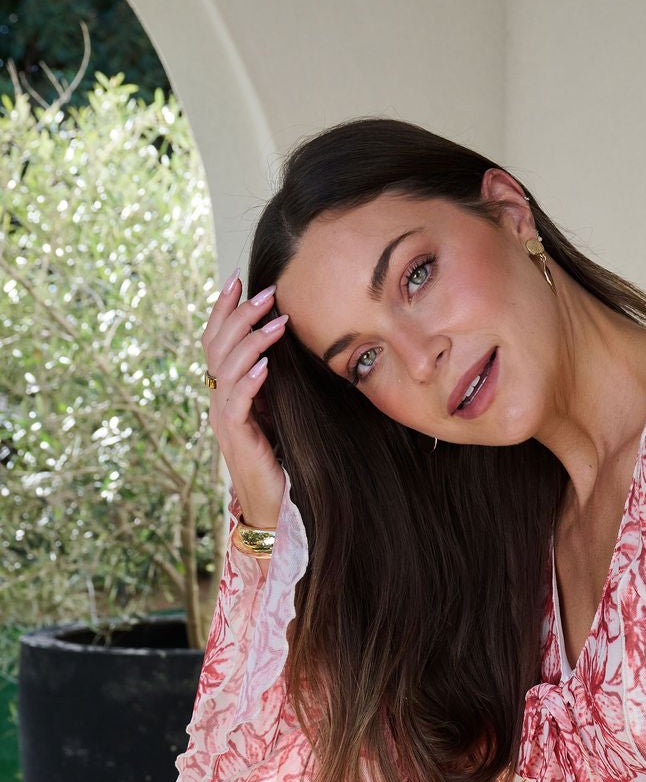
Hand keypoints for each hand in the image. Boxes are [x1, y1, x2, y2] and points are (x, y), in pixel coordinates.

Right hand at [201, 272, 289, 527]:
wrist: (273, 502)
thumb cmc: (281, 455)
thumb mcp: (279, 409)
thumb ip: (276, 381)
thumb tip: (292, 345)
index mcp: (227, 389)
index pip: (217, 340)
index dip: (224, 309)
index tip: (239, 279)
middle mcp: (219, 399)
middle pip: (217, 346)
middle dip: (240, 315)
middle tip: (266, 293)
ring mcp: (223, 417)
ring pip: (226, 368)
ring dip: (252, 341)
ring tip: (276, 321)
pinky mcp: (235, 436)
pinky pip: (237, 402)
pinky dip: (250, 380)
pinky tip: (266, 365)